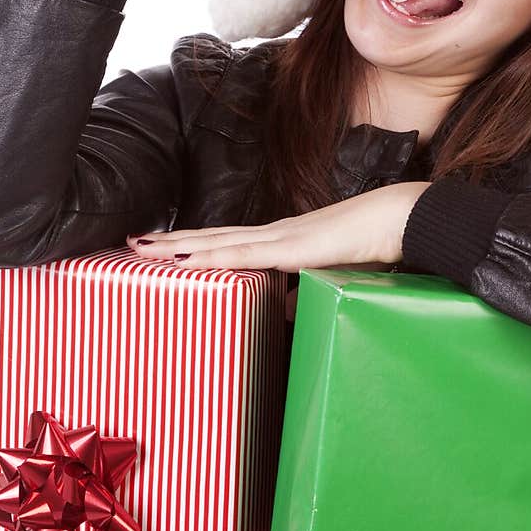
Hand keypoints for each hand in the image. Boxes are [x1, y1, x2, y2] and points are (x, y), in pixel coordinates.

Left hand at [125, 183, 431, 271]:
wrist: (399, 220)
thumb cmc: (373, 244)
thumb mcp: (329, 276)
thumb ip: (301, 292)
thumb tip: (277, 310)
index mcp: (282, 240)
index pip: (228, 240)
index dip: (194, 242)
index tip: (161, 245)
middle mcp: (273, 234)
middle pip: (211, 236)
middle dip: (170, 241)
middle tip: (131, 243)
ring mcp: (279, 237)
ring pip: (217, 241)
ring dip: (178, 245)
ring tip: (141, 247)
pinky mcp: (291, 247)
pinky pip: (244, 253)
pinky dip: (211, 254)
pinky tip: (186, 256)